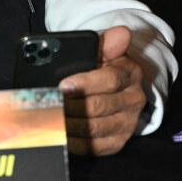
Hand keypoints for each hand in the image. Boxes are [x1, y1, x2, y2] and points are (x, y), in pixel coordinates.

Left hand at [59, 26, 145, 155]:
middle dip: (70, 106)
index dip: (85, 84)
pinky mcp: (117, 142)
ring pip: (95, 129)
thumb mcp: (105, 51)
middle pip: (99, 107)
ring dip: (69, 125)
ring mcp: (127, 124)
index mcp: (130, 74)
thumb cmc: (104, 67)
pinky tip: (58, 134)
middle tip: (48, 105)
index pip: (110, 80)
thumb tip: (121, 33)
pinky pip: (95, 147)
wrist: (117, 88)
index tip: (63, 85)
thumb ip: (107, 43)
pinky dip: (74, 142)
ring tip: (48, 119)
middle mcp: (133, 100)